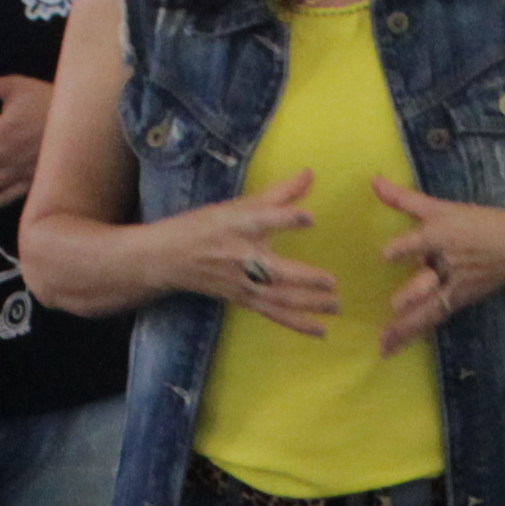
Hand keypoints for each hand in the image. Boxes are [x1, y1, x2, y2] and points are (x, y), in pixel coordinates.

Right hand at [170, 176, 335, 333]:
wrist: (169, 258)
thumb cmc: (205, 225)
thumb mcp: (237, 205)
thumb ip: (279, 193)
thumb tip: (311, 173)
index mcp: (239, 225)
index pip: (264, 220)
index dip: (287, 218)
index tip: (310, 218)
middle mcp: (242, 256)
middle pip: (274, 270)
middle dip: (302, 278)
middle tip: (331, 281)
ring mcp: (242, 282)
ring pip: (278, 298)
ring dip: (307, 304)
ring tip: (336, 305)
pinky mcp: (243, 299)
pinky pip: (274, 314)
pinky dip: (297, 324)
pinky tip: (321, 332)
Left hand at [368, 178, 504, 356]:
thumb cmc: (480, 224)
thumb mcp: (444, 208)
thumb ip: (405, 199)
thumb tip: (373, 180)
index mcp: (444, 234)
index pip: (422, 241)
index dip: (405, 248)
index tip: (387, 255)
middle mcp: (448, 262)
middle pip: (430, 280)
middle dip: (415, 293)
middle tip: (395, 307)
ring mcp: (455, 285)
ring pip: (429, 308)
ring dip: (407, 327)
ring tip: (385, 344)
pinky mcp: (459, 300)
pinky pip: (433, 318)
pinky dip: (414, 332)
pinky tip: (395, 345)